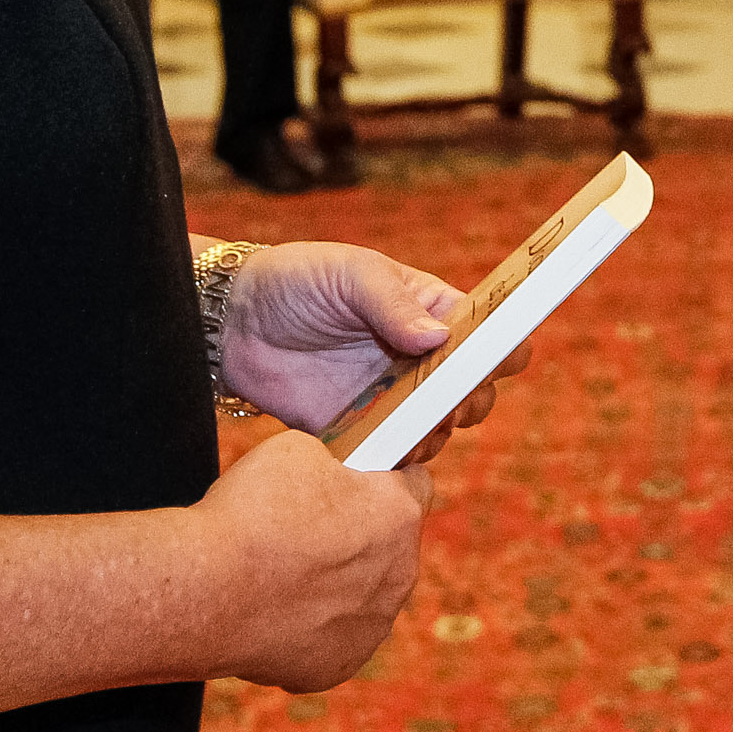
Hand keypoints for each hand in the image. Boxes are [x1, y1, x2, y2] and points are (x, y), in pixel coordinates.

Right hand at [187, 426, 428, 691]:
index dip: (384, 477)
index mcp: (399, 515)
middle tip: (306, 529)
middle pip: (390, 546)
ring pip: (364, 597)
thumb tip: (335, 477)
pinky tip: (274, 612)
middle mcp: (400, 576)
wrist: (204, 591)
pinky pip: (333, 639)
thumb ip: (336, 466)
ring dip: (337, 586)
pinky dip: (310, 628)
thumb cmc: (250, 514)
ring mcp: (371, 629)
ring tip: (283, 574)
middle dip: (359, 536)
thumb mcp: (300, 450)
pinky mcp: (337, 667)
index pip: (416, 483)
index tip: (356, 480)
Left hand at [222, 242, 468, 434]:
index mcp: (429, 310)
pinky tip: (388, 448)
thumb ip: (393, 305)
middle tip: (450, 399)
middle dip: (472, 397)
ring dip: (437, 431)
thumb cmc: (297, 280)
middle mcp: (419, 358)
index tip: (488, 358)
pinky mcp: (358, 431)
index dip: (499, 345)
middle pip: (473, 388)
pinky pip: (393, 453)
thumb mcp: (350, 274)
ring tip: (416, 426)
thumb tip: (439, 338)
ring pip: (439, 426)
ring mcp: (391, 397)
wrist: (233, 323)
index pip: (485, 331)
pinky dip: (399, 457)